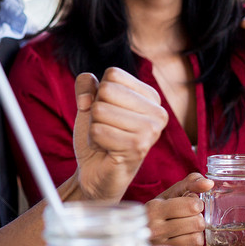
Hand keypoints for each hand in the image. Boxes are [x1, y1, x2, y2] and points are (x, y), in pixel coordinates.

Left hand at [73, 67, 167, 201]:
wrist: (95, 171)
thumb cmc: (98, 135)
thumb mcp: (89, 102)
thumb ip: (86, 83)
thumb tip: (88, 97)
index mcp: (151, 96)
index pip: (113, 74)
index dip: (99, 93)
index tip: (109, 112)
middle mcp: (158, 112)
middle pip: (106, 91)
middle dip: (96, 111)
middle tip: (107, 128)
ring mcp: (151, 131)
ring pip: (99, 111)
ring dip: (95, 127)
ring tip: (107, 140)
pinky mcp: (137, 148)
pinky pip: (97, 131)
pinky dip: (94, 141)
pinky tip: (107, 150)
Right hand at [145, 173, 211, 245]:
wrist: (137, 232)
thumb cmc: (159, 211)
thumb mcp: (170, 194)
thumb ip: (190, 183)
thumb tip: (209, 183)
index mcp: (155, 208)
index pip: (192, 205)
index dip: (196, 204)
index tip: (190, 205)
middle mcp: (154, 228)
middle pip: (197, 223)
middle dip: (197, 219)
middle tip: (189, 219)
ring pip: (197, 240)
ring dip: (196, 235)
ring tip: (187, 232)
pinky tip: (186, 245)